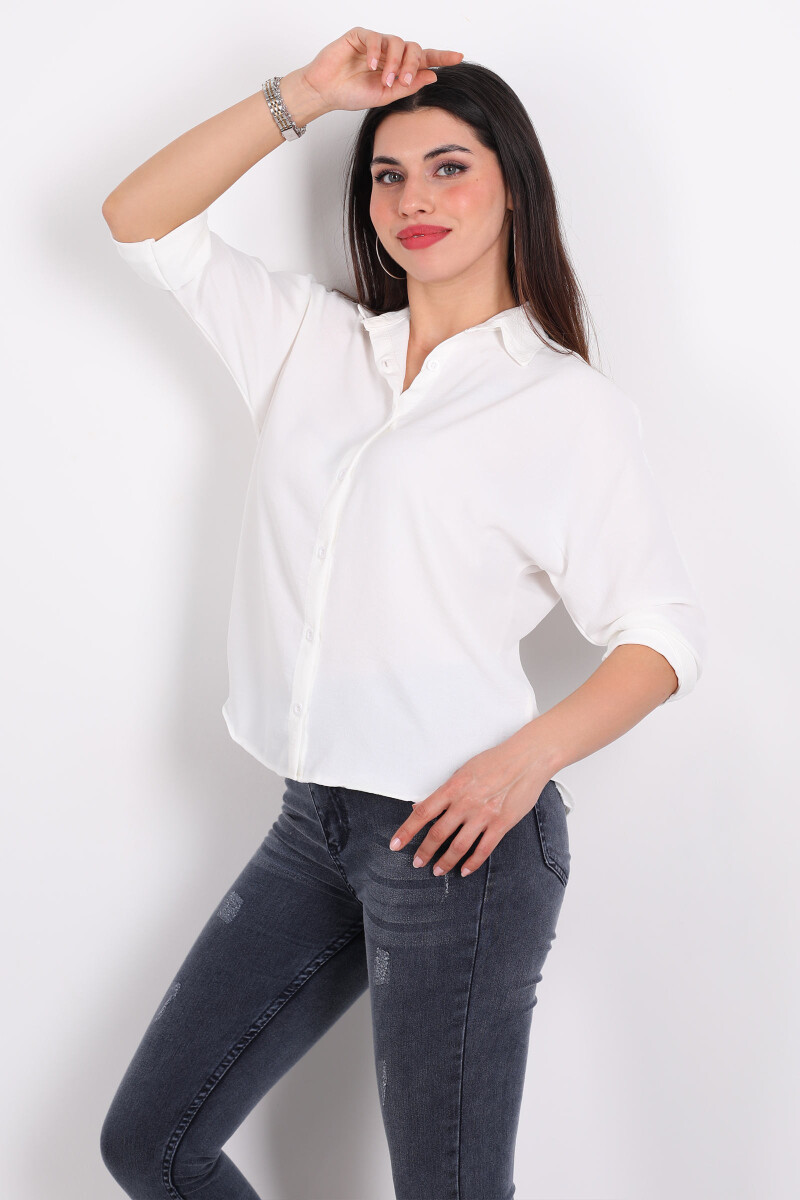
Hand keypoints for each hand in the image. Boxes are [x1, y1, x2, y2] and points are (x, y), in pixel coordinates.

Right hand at [299, 27, 463, 113]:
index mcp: (398, 68)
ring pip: (396, 42)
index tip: (459, 57)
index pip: (423, 59)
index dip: (441, 57)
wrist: (326, 92)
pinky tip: (372, 65)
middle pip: (413, 48)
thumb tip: (432, 75)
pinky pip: (375, 38)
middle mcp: (389, 53)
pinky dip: (376, 51)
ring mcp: (375, 43)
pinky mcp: (360, 35)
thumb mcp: (385, 96)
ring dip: (394, 62)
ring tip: (385, 80)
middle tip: (403, 80)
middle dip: (412, 64)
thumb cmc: (351, 94)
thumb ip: (408, 86)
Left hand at [388, 734, 549, 877]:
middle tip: (417, 862)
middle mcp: (465, 803)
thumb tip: (421, 805)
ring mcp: (483, 815)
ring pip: (458, 846)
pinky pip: (483, 849)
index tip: (395, 844)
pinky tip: (465, 870)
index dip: (406, 831)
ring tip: (438, 870)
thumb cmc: (495, 761)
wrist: (526, 759)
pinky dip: (472, 862)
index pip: (422, 813)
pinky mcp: (501, 824)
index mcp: (453, 787)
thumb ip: (444, 791)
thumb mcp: (463, 770)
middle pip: (437, 833)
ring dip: (445, 861)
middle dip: (424, 852)